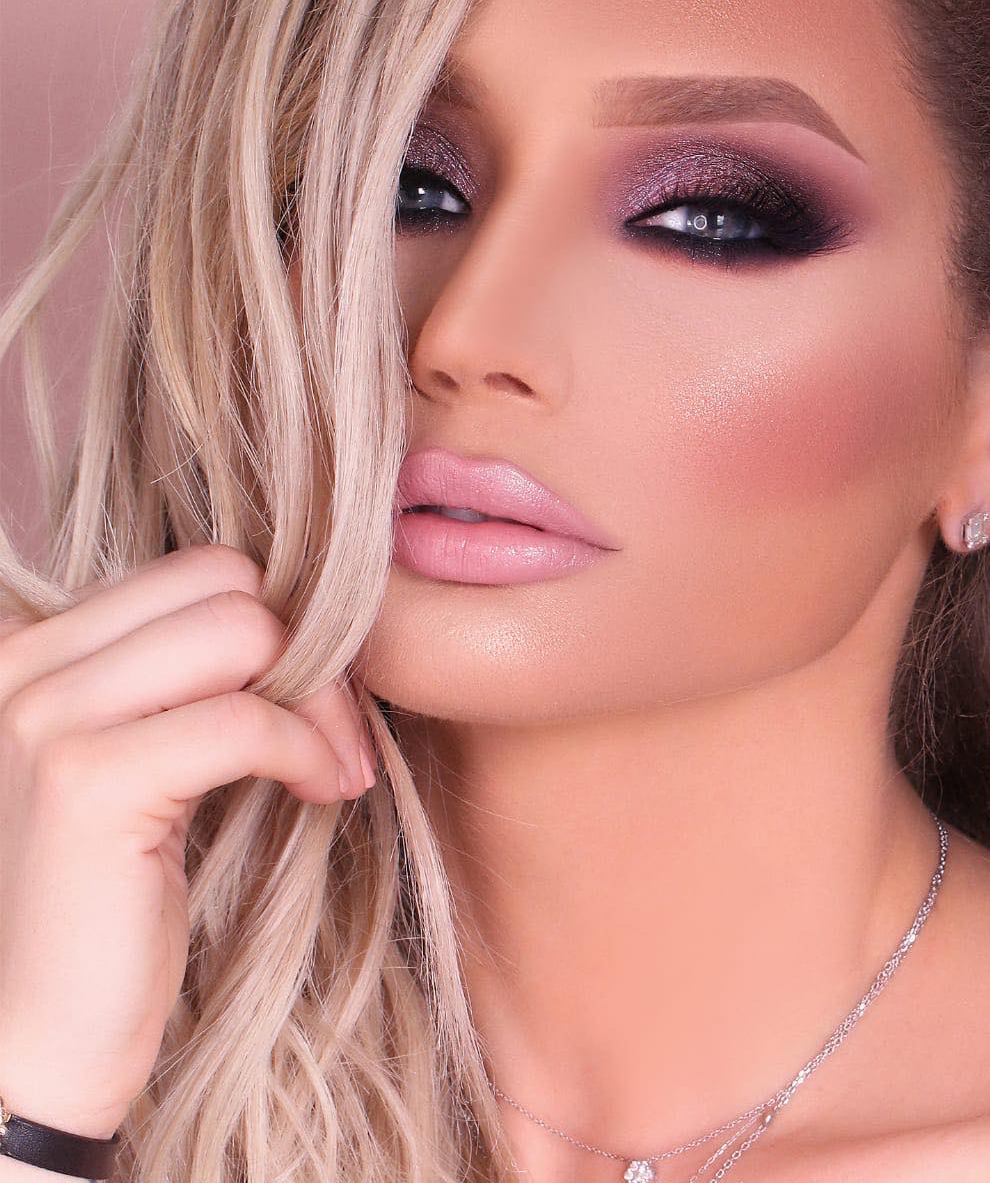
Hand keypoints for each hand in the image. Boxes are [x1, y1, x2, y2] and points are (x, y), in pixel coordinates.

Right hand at [0, 543, 374, 1137]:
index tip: (315, 703)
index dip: (282, 628)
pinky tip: (324, 795)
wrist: (40, 1039)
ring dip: (321, 704)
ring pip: (245, 634)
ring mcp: (45, 714)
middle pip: (231, 588)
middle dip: (312, 658)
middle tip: (339, 738)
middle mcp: (25, 659)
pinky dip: (308, 752)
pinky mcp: (87, 782)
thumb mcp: (146, 754)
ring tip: (335, 768)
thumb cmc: (112, 895)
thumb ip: (187, 675)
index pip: (204, 569)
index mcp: (38, 643)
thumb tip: (304, 617)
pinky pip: (246, 721)